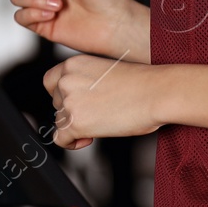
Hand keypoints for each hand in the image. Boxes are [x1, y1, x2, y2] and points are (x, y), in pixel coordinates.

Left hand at [42, 54, 165, 148]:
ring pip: (60, 121)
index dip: (62, 95)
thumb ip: (85, 81)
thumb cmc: (141, 83)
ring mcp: (69, 101)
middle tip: (96, 115)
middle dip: (72, 111)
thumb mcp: (105, 72)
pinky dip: (72, 143)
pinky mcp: (75, 122)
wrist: (156, 92)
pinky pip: (60, 139)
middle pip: (56, 103)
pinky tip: (89, 138)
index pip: (50, 82)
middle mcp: (67, 79)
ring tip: (100, 124)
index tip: (75, 103)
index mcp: (74, 63)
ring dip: (76, 126)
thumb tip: (79, 101)